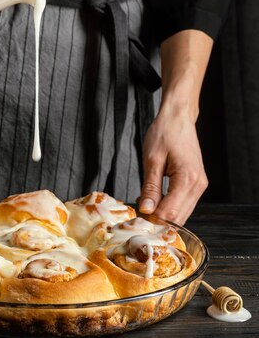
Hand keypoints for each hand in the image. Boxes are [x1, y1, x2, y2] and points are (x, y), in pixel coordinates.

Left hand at [138, 107, 208, 224]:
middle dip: (158, 220)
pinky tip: (154, 199)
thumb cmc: (165, 132)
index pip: (170, 213)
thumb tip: (146, 210)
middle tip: (137, 214)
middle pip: (178, 218)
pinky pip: (183, 203)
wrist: (178, 117)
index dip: (152, 220)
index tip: (136, 219)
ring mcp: (199, 185)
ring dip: (163, 214)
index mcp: (188, 179)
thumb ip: (150, 187)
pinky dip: (169, 205)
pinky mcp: (197, 183)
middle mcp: (198, 185)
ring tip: (144, 204)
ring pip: (182, 213)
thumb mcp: (152, 159)